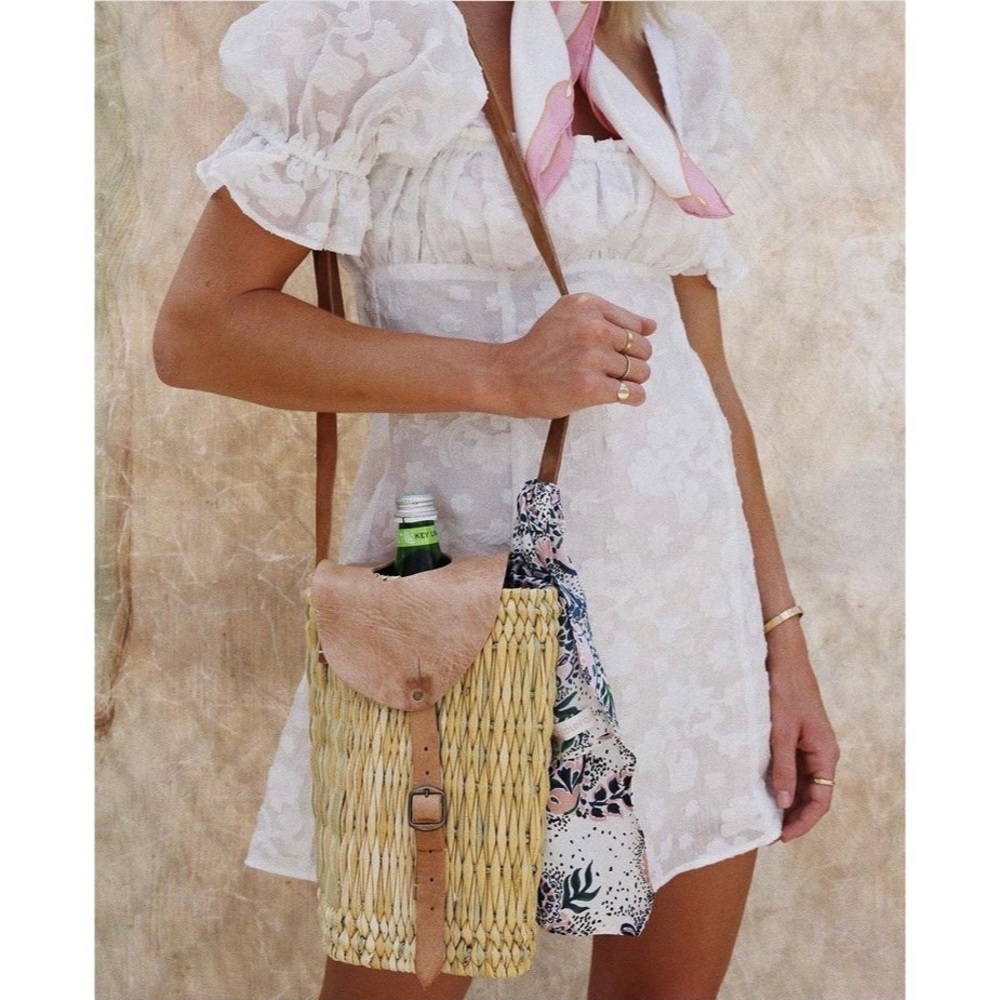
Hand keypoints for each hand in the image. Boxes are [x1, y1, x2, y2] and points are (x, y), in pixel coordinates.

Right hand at [495, 292, 654, 417]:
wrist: (510, 376)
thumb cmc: (540, 349)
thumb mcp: (568, 317)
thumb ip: (609, 317)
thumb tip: (652, 326)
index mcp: (587, 305)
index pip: (635, 325)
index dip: (629, 342)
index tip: (611, 351)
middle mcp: (592, 327)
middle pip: (642, 347)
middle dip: (633, 361)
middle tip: (611, 370)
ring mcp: (592, 358)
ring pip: (640, 371)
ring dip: (632, 380)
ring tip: (612, 383)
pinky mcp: (592, 386)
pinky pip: (633, 393)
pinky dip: (633, 397)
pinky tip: (622, 397)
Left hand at [766, 625, 838, 841]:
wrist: (783, 657)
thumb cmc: (785, 690)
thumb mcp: (780, 731)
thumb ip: (783, 768)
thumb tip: (784, 804)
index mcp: (825, 753)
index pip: (820, 800)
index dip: (803, 822)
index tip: (782, 838)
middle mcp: (821, 753)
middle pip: (812, 794)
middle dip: (794, 816)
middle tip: (768, 834)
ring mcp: (808, 745)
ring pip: (802, 782)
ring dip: (787, 800)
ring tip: (765, 817)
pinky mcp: (795, 736)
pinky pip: (792, 766)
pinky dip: (781, 781)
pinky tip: (764, 790)